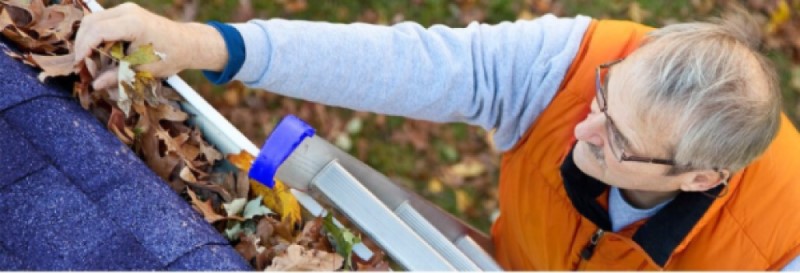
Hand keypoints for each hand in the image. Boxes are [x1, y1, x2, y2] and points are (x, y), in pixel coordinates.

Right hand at [73, 2, 227, 87]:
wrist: (188, 43)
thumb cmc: (169, 57)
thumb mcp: (143, 69)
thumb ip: (117, 76)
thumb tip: (95, 85)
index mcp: (133, 24)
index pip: (98, 31)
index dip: (84, 47)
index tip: (80, 64)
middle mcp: (127, 12)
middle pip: (91, 22)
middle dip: (82, 43)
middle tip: (82, 64)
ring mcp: (127, 9)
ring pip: (94, 19)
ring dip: (87, 38)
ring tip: (88, 59)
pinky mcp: (127, 12)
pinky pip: (103, 20)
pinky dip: (97, 34)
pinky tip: (98, 51)